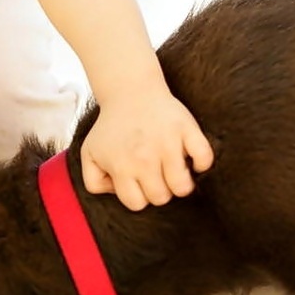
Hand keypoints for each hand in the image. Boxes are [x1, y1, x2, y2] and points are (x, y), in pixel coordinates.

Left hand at [80, 89, 214, 208]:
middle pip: (161, 197)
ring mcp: (167, 143)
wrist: (130, 91)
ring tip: (174, 169)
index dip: (139, 195)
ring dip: (181, 183)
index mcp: (121, 166)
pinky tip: (191, 157)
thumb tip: (117, 193)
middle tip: (157, 174)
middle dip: (160, 190)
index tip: (140, 182)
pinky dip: (202, 162)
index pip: (137, 203)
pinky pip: (204, 158)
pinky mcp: (186, 129)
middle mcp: (144, 158)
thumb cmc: (112, 126)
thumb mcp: (90, 153)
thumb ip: (94, 182)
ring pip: (183, 187)